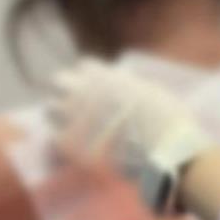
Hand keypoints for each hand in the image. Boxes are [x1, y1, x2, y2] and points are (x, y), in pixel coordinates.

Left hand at [50, 59, 204, 175]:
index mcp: (106, 76)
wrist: (165, 151)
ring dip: (59, 116)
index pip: (85, 67)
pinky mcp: (70, 144)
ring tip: (73, 129)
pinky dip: (62, 145)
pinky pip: (53, 139)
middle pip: (59, 81)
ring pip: (50, 108)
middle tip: (77, 108)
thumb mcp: (154, 93)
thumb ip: (131, 86)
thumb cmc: (169, 122)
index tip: (97, 91)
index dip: (91, 79)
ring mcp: (75, 117)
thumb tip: (126, 85)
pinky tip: (75, 152)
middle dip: (67, 92)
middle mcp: (85, 91)